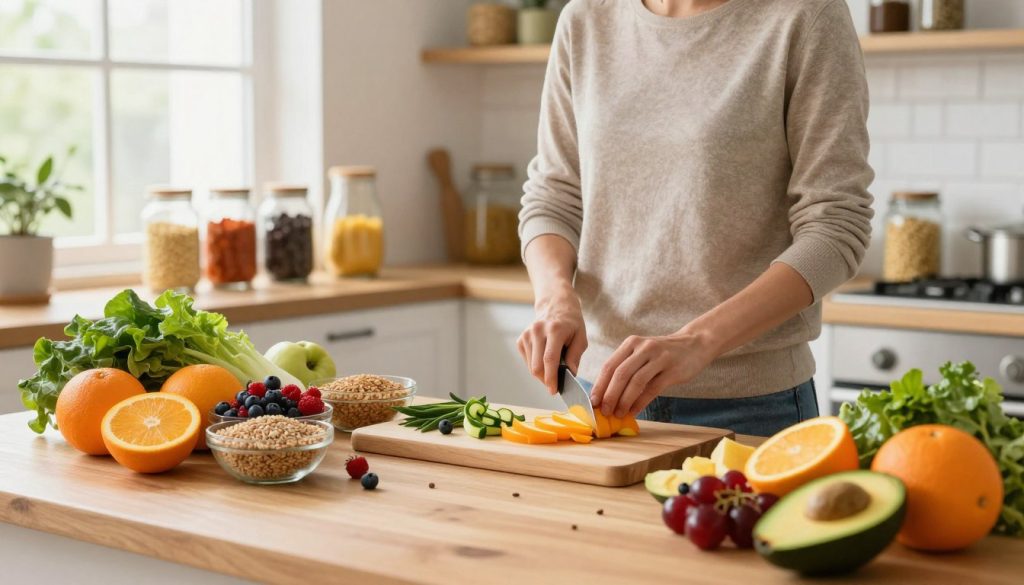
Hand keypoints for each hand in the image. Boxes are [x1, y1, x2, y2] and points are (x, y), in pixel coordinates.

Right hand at [517, 290, 586, 394]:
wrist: (555, 305)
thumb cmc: (571, 323)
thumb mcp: (581, 336)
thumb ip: (575, 356)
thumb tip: (570, 374)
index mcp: (555, 329)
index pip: (549, 359)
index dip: (551, 378)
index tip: (554, 391)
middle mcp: (538, 331)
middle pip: (537, 366)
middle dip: (546, 380)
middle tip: (556, 385)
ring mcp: (527, 334)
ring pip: (531, 366)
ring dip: (542, 374)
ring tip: (553, 370)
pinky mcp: (521, 339)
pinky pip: (527, 361)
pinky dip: (536, 366)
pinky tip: (545, 360)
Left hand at [589, 332, 716, 417]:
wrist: (694, 344)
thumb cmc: (662, 353)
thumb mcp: (641, 352)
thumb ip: (626, 367)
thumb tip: (605, 394)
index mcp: (631, 343)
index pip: (609, 366)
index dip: (599, 386)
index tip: (592, 402)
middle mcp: (643, 348)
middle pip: (620, 374)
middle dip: (609, 396)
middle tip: (604, 412)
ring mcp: (659, 358)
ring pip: (636, 382)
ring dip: (624, 401)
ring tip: (618, 414)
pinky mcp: (673, 370)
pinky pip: (652, 389)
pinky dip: (640, 402)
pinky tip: (634, 411)